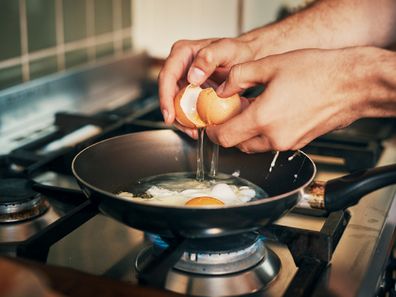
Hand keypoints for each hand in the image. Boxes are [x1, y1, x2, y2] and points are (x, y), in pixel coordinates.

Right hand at [158, 37, 255, 136]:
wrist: (250, 57)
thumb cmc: (240, 50)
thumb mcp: (226, 50)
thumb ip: (208, 58)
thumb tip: (192, 76)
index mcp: (182, 53)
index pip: (167, 76)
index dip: (165, 98)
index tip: (170, 116)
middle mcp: (181, 66)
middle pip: (168, 93)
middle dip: (174, 114)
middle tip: (186, 128)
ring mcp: (186, 79)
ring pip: (176, 103)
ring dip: (183, 120)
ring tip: (195, 131)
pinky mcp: (193, 91)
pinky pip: (187, 107)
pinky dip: (192, 118)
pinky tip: (200, 127)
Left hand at [206, 47, 371, 151]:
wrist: (353, 84)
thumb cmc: (318, 72)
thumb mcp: (270, 66)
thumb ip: (239, 77)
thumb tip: (223, 89)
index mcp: (263, 119)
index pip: (224, 137)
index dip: (212, 132)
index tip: (210, 123)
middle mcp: (274, 137)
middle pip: (237, 145)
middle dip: (229, 131)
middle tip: (230, 113)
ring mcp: (288, 143)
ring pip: (254, 146)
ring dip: (246, 133)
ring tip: (251, 111)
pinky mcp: (299, 143)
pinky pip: (271, 144)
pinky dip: (263, 134)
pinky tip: (269, 114)